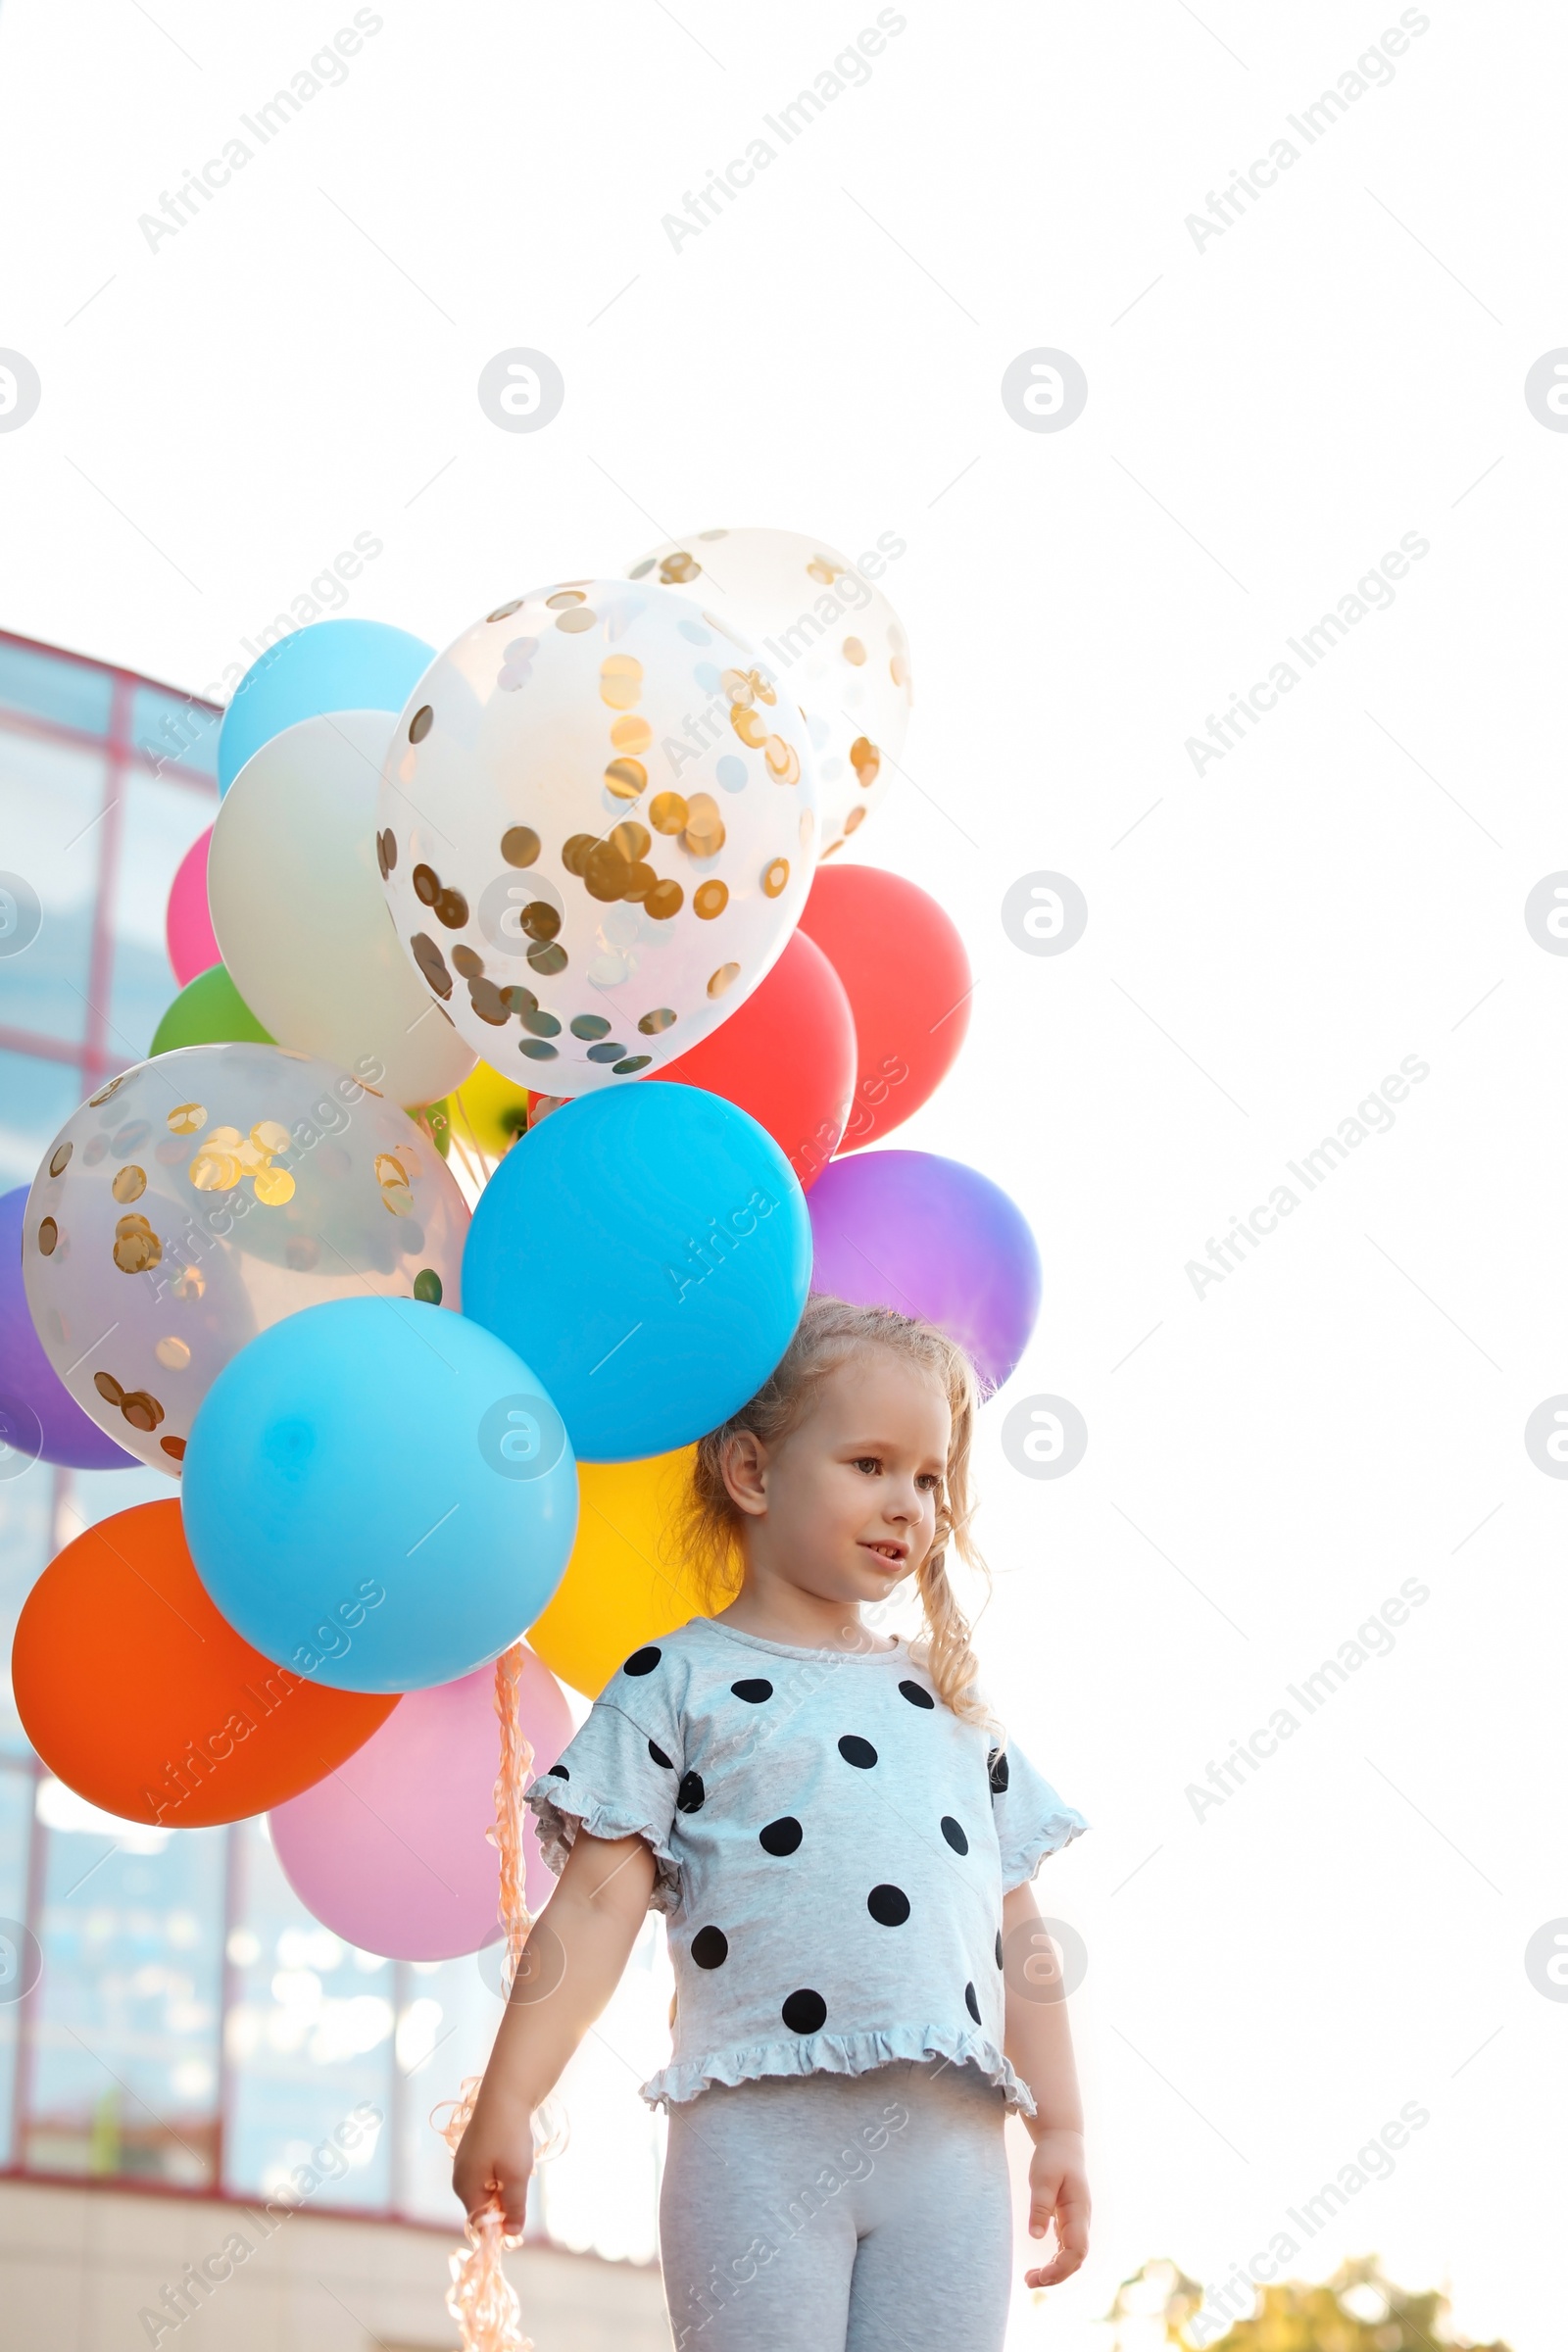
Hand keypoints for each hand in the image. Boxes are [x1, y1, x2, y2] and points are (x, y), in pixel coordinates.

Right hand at [452, 2097, 532, 2237]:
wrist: (505, 2093)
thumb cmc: (509, 2136)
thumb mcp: (515, 2176)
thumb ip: (513, 2208)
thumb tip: (511, 2235)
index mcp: (465, 2189)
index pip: (480, 2225)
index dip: (500, 2226)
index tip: (519, 2214)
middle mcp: (460, 2179)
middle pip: (484, 2208)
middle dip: (504, 2202)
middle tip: (519, 2179)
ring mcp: (465, 2164)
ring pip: (489, 2190)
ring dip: (506, 2185)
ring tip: (515, 2162)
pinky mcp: (473, 2152)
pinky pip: (489, 2174)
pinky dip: (503, 2171)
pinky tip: (511, 2152)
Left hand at [1023, 2126, 1089, 2287]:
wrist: (1063, 2142)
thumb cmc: (1053, 2157)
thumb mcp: (1042, 2178)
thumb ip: (1040, 2206)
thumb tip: (1036, 2236)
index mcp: (1078, 2211)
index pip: (1077, 2249)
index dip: (1062, 2266)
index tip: (1041, 2275)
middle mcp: (1081, 2221)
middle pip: (1075, 2259)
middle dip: (1056, 2276)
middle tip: (1029, 2282)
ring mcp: (1076, 2223)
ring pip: (1071, 2257)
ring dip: (1054, 2272)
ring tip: (1030, 2280)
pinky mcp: (1068, 2222)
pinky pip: (1066, 2249)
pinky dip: (1054, 2262)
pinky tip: (1040, 2269)